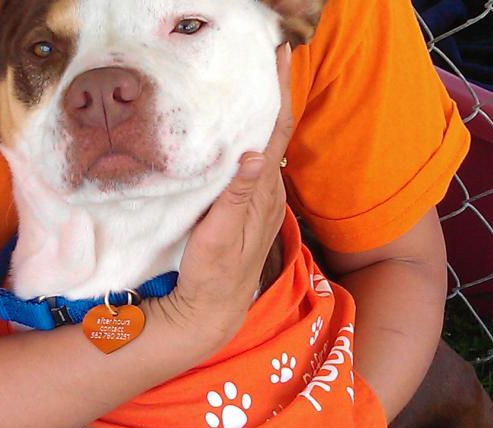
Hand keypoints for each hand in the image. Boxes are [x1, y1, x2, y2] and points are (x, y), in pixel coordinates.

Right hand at [148, 43, 294, 352]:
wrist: (213, 308)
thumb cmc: (213, 273)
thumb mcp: (220, 235)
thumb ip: (237, 196)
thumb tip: (254, 154)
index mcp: (262, 190)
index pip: (276, 130)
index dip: (280, 91)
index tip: (280, 54)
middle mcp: (268, 190)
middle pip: (274, 130)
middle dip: (271, 92)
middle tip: (260, 55)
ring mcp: (260, 198)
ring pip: (264, 144)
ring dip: (260, 113)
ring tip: (249, 81)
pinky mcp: (249, 206)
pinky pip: (254, 161)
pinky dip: (250, 137)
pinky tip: (238, 129)